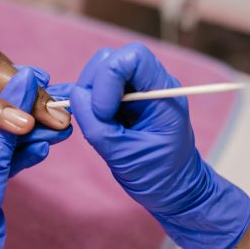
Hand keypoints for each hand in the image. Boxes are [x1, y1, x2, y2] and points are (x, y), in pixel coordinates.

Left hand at [0, 67, 70, 248]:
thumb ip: (9, 110)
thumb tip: (27, 74)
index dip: (19, 85)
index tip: (45, 81)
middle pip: (3, 113)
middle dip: (34, 112)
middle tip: (63, 109)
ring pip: (11, 136)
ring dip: (37, 132)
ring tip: (64, 127)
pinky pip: (11, 156)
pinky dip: (28, 153)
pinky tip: (45, 148)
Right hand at [69, 43, 249, 248]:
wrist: (175, 190)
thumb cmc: (159, 176)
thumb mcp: (124, 156)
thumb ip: (97, 125)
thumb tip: (74, 95)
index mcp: (162, 92)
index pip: (132, 57)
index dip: (108, 78)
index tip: (104, 112)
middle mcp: (150, 83)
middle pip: (110, 59)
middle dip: (93, 86)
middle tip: (94, 118)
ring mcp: (136, 90)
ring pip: (99, 70)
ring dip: (89, 95)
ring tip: (98, 124)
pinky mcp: (123, 100)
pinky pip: (97, 88)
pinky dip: (87, 102)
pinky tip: (94, 122)